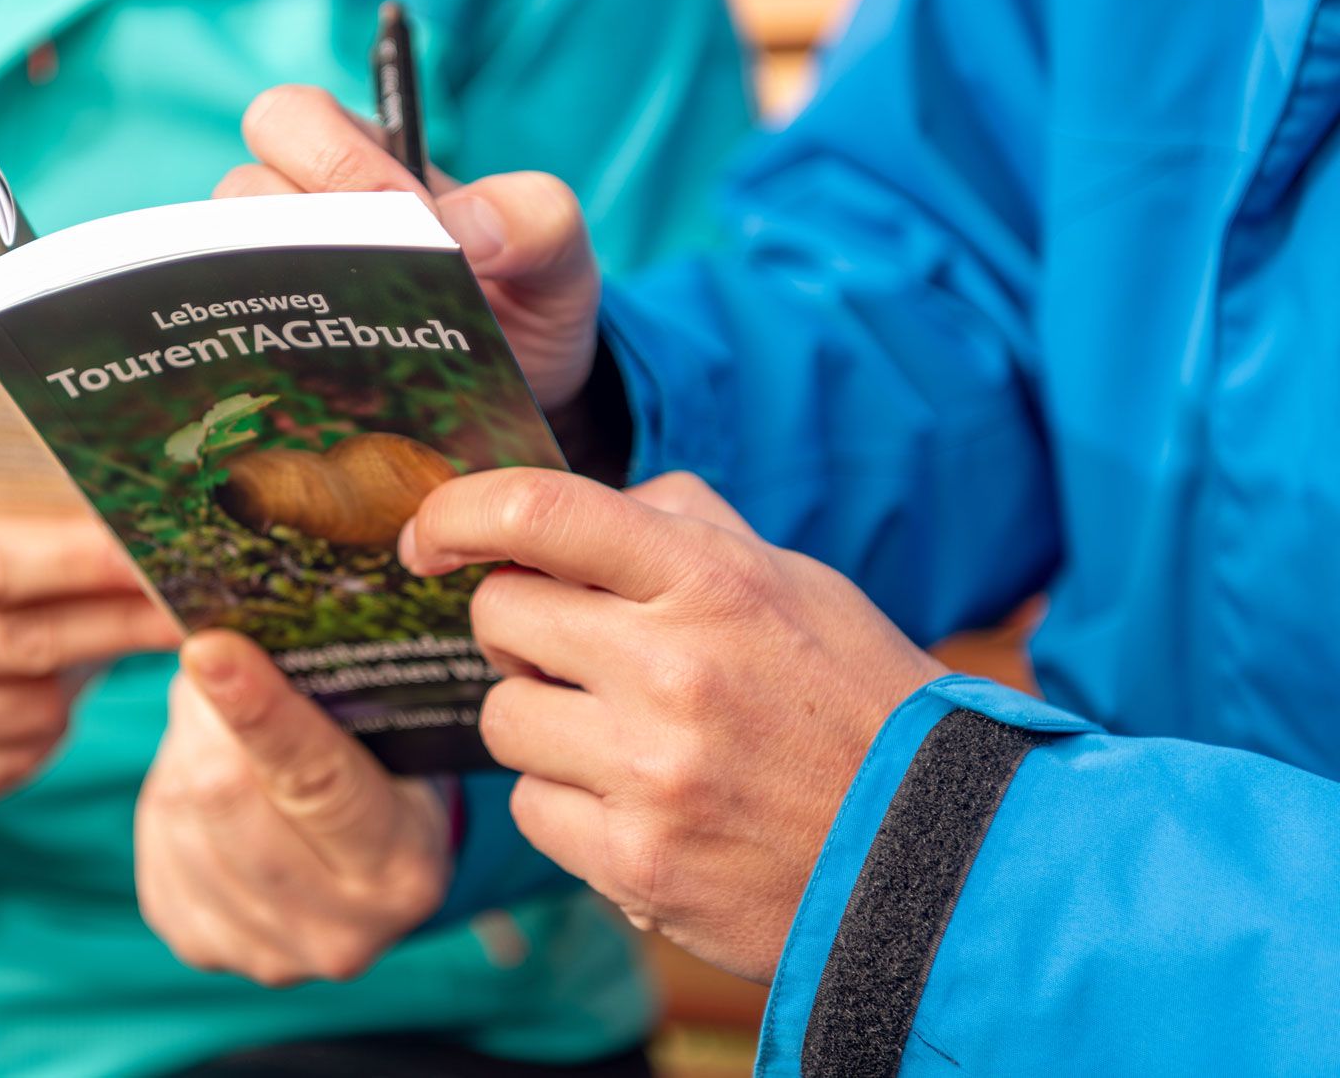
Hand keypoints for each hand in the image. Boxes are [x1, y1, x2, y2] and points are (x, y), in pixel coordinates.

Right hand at [0, 478, 181, 814]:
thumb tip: (81, 453)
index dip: (80, 558)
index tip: (153, 546)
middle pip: (24, 641)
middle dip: (119, 618)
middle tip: (189, 597)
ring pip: (29, 708)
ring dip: (89, 673)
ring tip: (122, 636)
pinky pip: (11, 761)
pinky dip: (50, 726)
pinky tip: (60, 691)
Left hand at [135, 632, 450, 986]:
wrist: (368, 873)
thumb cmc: (381, 778)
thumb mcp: (379, 735)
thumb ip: (308, 699)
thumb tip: (215, 655)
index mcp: (402, 867)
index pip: (316, 777)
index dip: (258, 710)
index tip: (209, 648)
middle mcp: (340, 929)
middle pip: (225, 798)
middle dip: (207, 719)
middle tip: (215, 664)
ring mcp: (267, 952)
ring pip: (180, 815)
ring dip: (185, 754)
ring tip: (220, 731)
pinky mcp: (203, 947)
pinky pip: (157, 842)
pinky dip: (171, 794)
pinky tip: (204, 784)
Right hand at [217, 86, 602, 409]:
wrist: (523, 396)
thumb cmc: (529, 302)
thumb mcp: (559, 260)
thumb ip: (538, 220)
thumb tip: (465, 226)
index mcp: (364, 161)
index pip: (293, 118)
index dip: (331, 157)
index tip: (403, 213)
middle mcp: (306, 213)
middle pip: (239, 188)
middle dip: (290, 222)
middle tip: (362, 277)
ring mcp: (283, 286)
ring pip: (222, 266)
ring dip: (272, 297)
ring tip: (339, 339)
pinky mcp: (277, 356)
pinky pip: (234, 346)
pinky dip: (261, 358)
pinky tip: (313, 387)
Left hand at [402, 469, 944, 981]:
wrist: (941, 855)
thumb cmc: (858, 703)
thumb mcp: (794, 583)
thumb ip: (685, 529)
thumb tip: (577, 506)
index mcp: (710, 581)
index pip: (539, 511)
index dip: (457, 511)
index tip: (427, 535)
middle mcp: (672, 669)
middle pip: (498, 615)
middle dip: (520, 629)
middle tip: (575, 654)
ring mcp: (651, 771)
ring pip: (503, 717)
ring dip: (541, 723)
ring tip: (618, 738)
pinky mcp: (636, 861)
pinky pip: (531, 809)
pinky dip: (566, 806)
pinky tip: (633, 804)